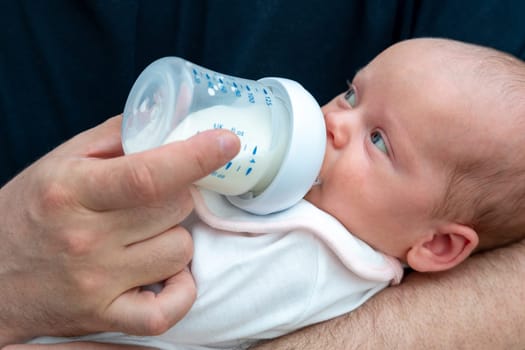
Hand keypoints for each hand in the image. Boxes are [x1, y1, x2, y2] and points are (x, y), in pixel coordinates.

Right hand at [0, 115, 239, 345]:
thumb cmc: (29, 212)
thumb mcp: (59, 162)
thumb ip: (115, 137)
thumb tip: (170, 122)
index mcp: (71, 192)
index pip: (148, 175)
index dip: (196, 157)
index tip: (227, 142)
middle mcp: (85, 240)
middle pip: (175, 209)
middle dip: (180, 194)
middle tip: (156, 197)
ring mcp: (96, 283)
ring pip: (180, 251)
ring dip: (176, 236)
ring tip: (146, 234)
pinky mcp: (104, 316)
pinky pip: (167, 310)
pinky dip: (179, 290)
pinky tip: (164, 274)